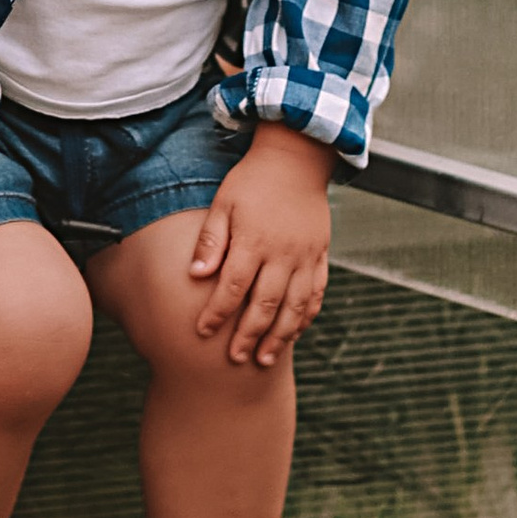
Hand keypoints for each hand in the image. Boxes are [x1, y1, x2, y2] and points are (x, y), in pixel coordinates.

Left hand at [185, 123, 331, 368]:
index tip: (202, 332)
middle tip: (235, 358)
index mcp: (254, 240)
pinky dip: (306, 317)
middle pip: (265, 305)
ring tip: (264, 359)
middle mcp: (283, 254)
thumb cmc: (252, 181)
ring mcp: (306, 257)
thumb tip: (195, 276)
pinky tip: (294, 333)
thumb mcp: (223, 203)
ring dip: (280, 337)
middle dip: (248, 335)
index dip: (217, 313)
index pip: (232, 287)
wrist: (296, 158)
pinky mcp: (321, 255)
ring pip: (295, 307)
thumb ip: (211, 240)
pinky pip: (317, 294)